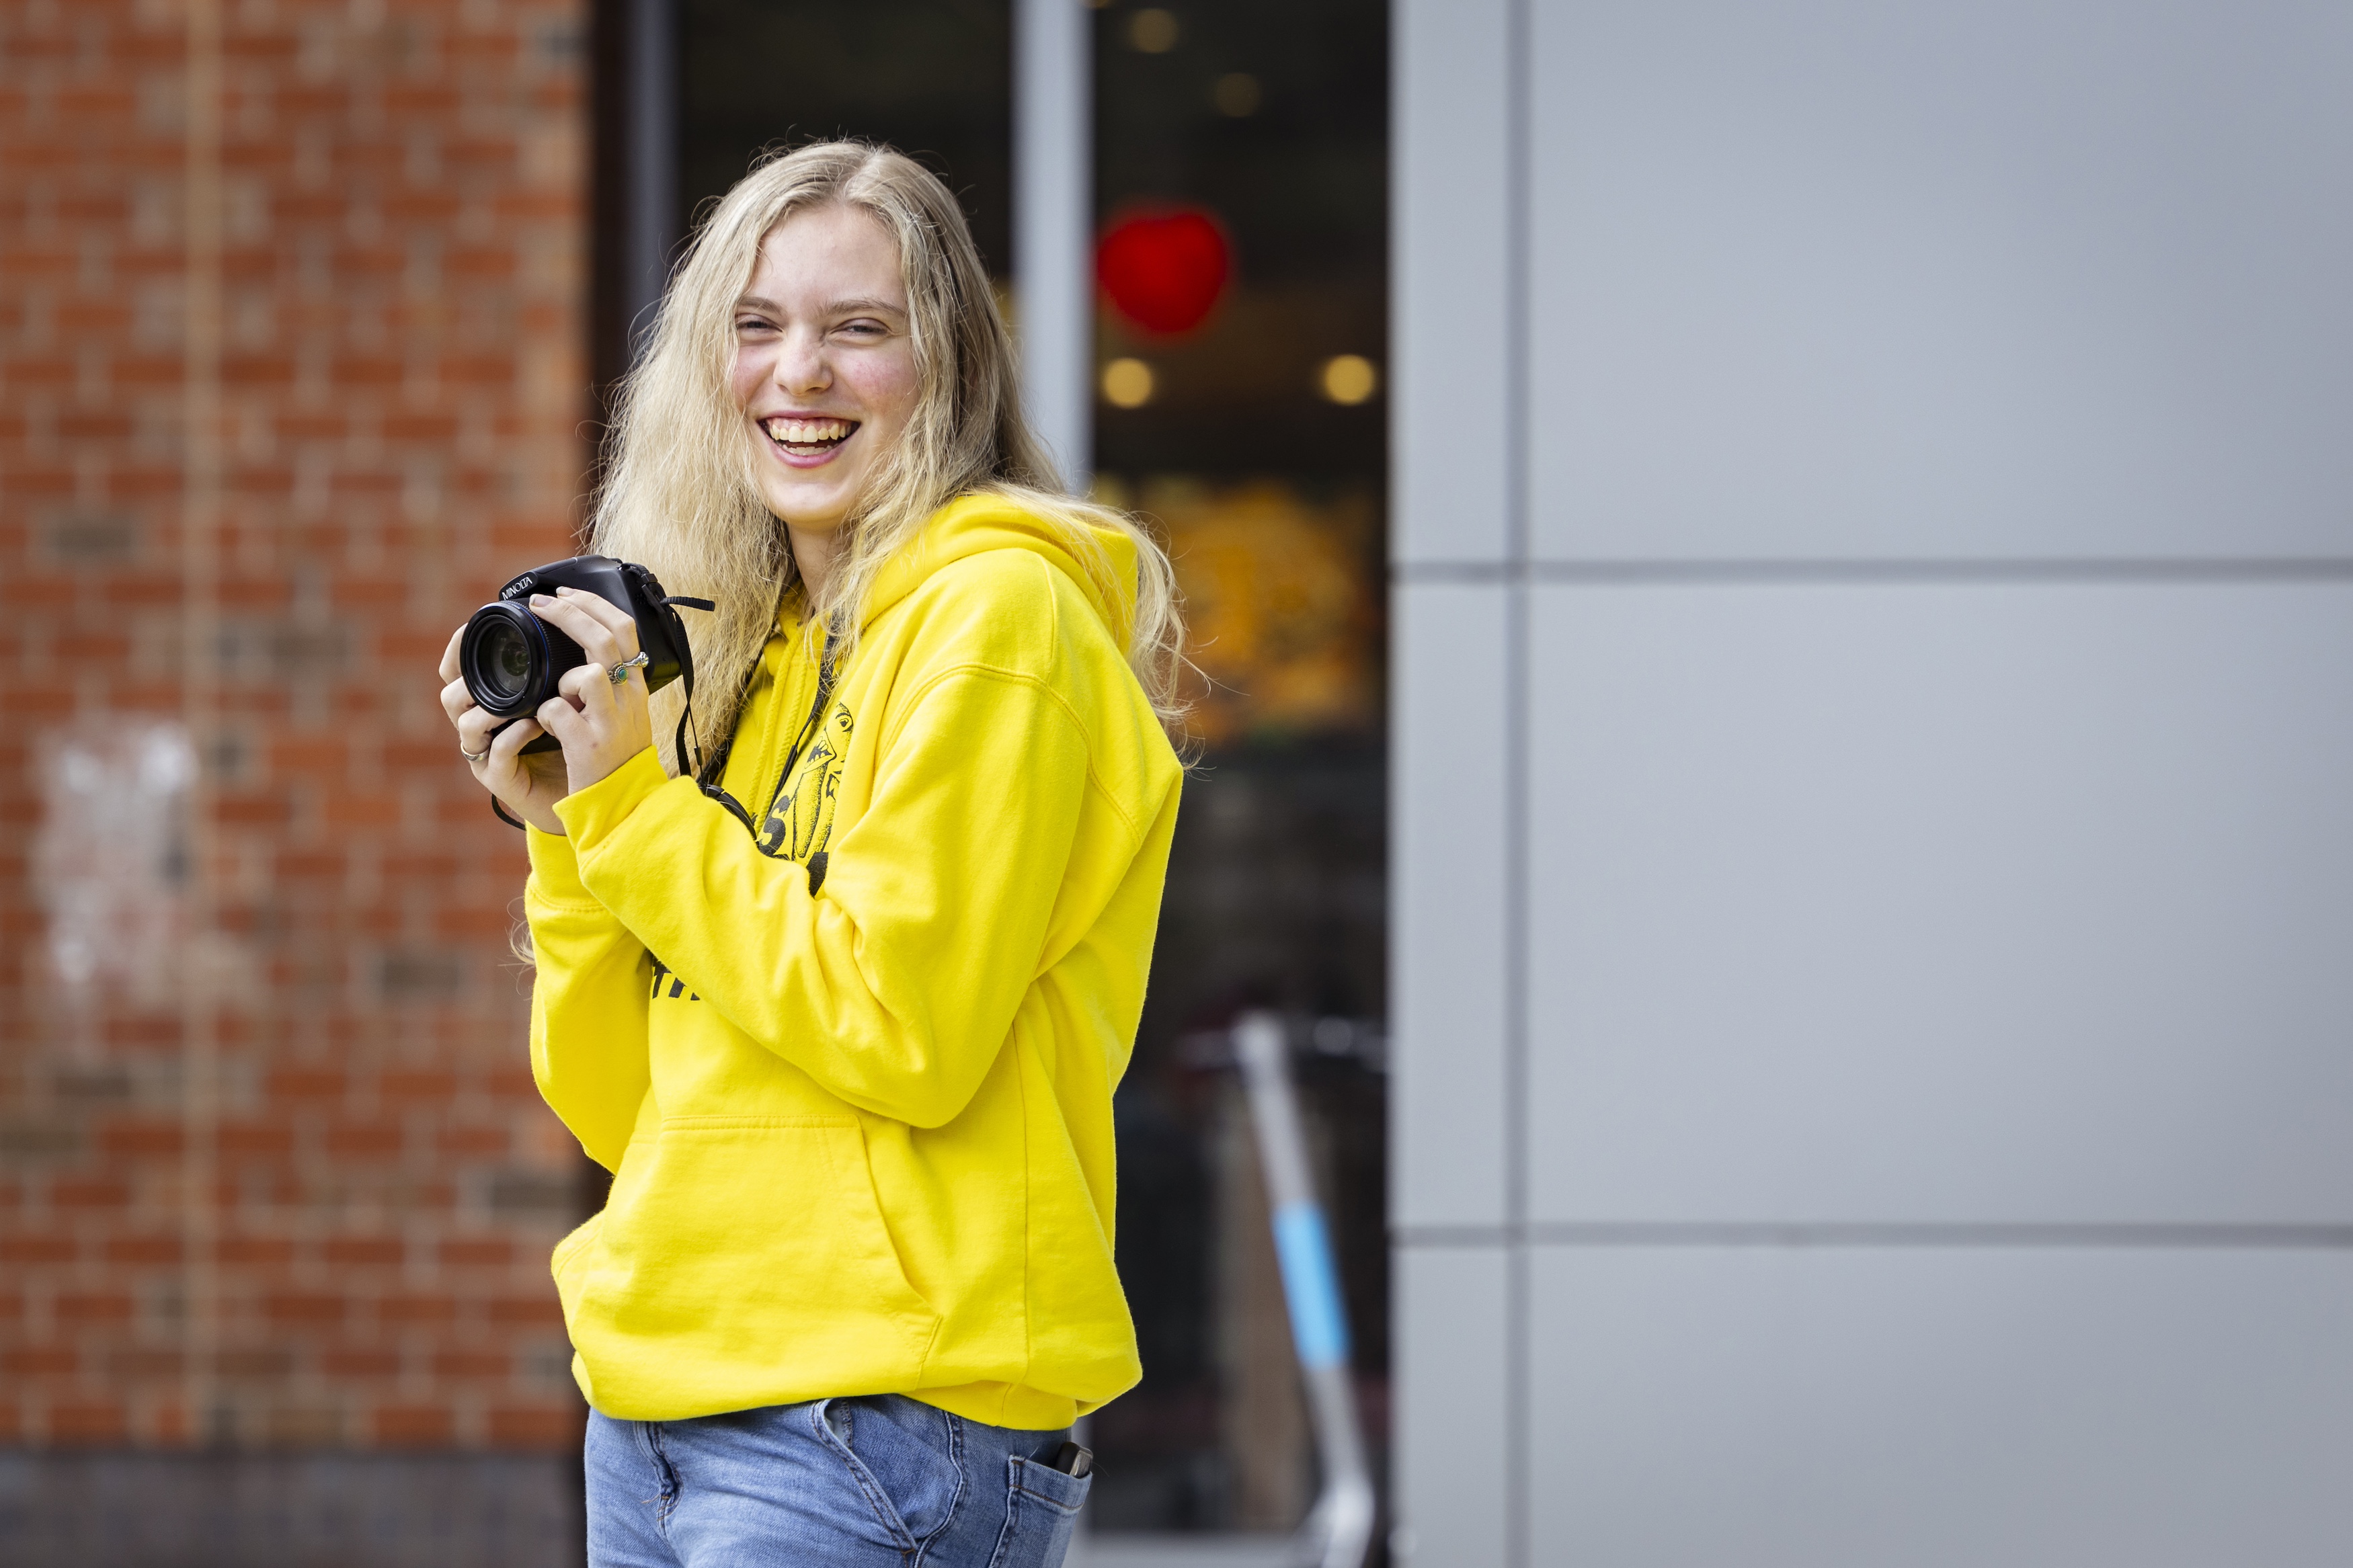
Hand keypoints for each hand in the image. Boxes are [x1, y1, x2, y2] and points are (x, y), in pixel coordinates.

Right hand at [440, 625, 569, 833]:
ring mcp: (488, 755)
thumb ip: (555, 669)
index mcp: (493, 704)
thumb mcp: (565, 698)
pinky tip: (537, 725)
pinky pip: (497, 755)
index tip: (473, 625)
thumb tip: (570, 623)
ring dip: (491, 707)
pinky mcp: (502, 780)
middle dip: (464, 676)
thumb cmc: (575, 743)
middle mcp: (483, 728)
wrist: (590, 794)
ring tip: (523, 700)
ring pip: (467, 723)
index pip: (461, 671)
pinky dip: (514, 736)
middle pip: (452, 694)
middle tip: (494, 661)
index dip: (458, 647)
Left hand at [526, 586, 656, 797]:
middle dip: (569, 613)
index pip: (624, 628)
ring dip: (563, 677)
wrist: (624, 803)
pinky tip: (547, 727)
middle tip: (541, 605)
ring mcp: (610, 722)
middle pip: (604, 639)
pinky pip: (557, 710)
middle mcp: (628, 699)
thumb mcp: (624, 713)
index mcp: (635, 687)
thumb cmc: (616, 757)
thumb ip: (609, 683)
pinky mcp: (589, 745)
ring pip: (588, 673)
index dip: (592, 604)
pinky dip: (545, 715)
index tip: (564, 594)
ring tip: (556, 695)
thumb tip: (580, 653)